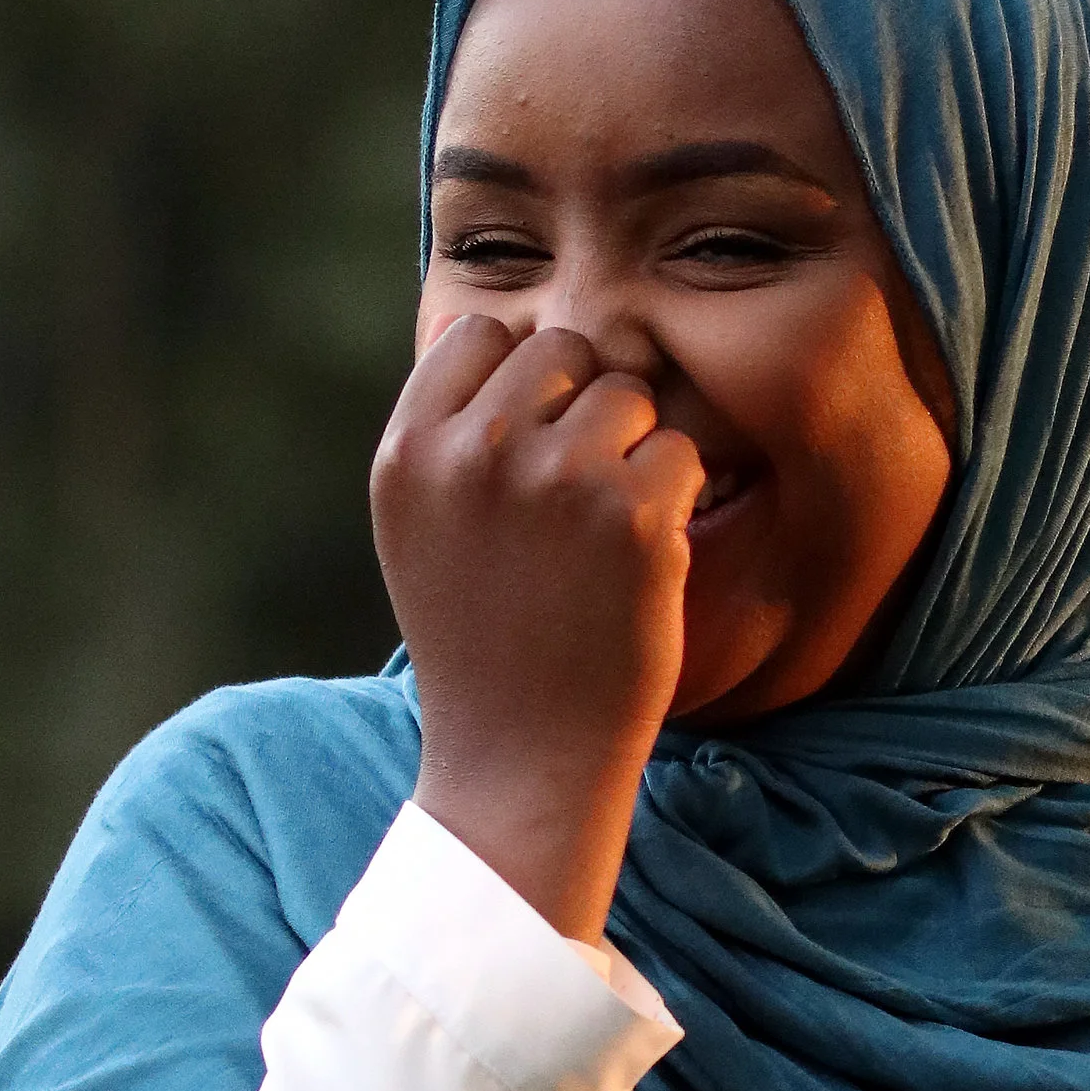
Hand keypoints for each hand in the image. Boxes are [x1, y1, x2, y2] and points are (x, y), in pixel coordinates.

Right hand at [370, 315, 704, 939]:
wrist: (522, 758)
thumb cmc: (480, 638)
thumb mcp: (420, 527)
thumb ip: (445, 432)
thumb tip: (494, 332)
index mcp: (409, 453)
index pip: (482, 332)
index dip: (519, 382)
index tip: (525, 447)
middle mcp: (474, 454)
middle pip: (563, 349)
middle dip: (582, 407)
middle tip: (576, 497)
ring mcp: (556, 479)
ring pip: (629, 395)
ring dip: (633, 453)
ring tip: (602, 537)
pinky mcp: (634, 516)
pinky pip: (680, 452)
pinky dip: (675, 501)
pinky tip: (639, 562)